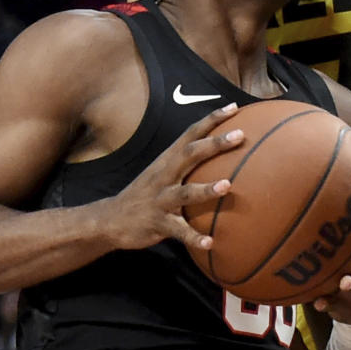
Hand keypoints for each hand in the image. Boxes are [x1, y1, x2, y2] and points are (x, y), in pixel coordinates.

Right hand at [107, 105, 241, 254]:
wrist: (110, 219)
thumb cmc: (147, 194)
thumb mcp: (163, 172)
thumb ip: (186, 162)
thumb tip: (218, 151)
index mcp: (167, 161)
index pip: (190, 134)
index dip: (211, 119)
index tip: (233, 107)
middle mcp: (163, 175)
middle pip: (189, 154)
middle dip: (214, 144)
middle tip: (239, 135)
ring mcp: (160, 199)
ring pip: (184, 193)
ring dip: (206, 189)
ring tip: (227, 185)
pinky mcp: (157, 223)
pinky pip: (178, 231)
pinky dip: (194, 236)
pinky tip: (210, 242)